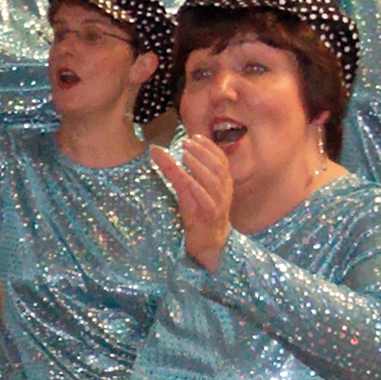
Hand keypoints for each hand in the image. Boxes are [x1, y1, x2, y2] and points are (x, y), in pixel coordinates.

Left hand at [150, 133, 232, 269]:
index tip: (194, 136)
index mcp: (222, 183)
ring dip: (199, 167)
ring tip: (185, 156)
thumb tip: (157, 150)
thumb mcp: (190, 191)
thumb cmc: (200, 214)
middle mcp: (223, 192)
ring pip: (213, 182)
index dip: (209, 147)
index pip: (221, 160)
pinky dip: (198, 189)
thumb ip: (178, 171)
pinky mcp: (210, 218)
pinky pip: (207, 201)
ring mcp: (218, 205)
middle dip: (201, 153)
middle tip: (185, 143)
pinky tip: (189, 181)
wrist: (210, 243)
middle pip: (217, 167)